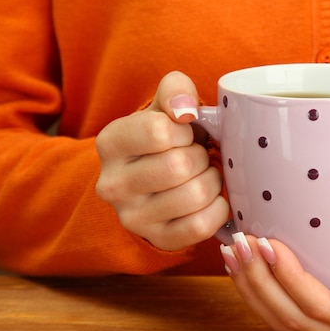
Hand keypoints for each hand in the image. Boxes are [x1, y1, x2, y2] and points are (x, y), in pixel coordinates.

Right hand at [95, 71, 228, 249]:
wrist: (153, 185)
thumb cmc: (165, 141)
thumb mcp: (164, 108)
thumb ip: (175, 91)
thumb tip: (186, 110)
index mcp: (111, 143)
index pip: (158, 131)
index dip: (185, 130)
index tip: (185, 133)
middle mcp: (113, 184)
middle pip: (180, 165)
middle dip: (202, 157)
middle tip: (200, 157)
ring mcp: (133, 217)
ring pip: (195, 195)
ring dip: (213, 182)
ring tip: (204, 176)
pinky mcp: (158, 239)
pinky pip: (202, 225)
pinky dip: (218, 209)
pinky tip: (211, 200)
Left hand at [222, 232, 329, 330]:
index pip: (318, 305)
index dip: (288, 277)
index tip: (266, 242)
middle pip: (292, 316)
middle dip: (260, 280)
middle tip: (239, 243)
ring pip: (281, 320)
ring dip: (251, 287)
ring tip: (231, 252)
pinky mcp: (322, 323)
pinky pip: (282, 314)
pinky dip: (258, 291)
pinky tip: (242, 267)